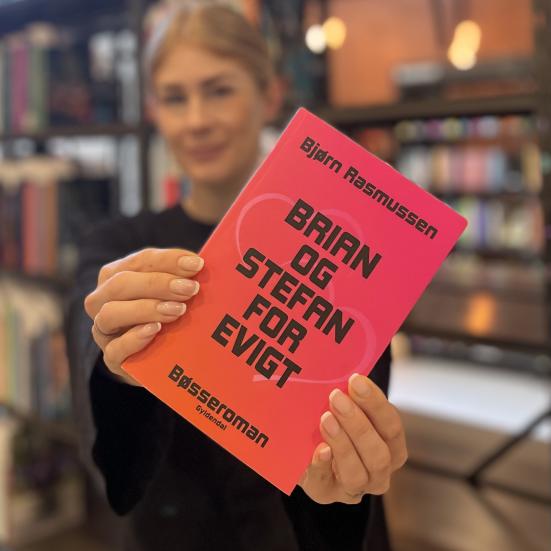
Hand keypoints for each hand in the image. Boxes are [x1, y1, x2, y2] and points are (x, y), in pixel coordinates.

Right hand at [84, 247, 203, 385]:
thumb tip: (201, 265)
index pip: (140, 261)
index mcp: (117, 275)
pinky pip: (115, 350)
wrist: (167, 360)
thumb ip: (182, 279)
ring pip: (110, 313)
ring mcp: (104, 331)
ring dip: (146, 308)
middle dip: (159, 283)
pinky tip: (155, 330)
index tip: (196, 264)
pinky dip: (134, 338)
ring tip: (178, 310)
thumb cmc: (173, 317)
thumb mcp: (176, 294)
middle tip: (190, 289)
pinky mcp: (112, 359)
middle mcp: (103, 300)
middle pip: (121, 284)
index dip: (168, 260)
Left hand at [298, 373, 406, 503]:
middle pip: (379, 454)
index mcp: (391, 448)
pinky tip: (318, 449)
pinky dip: (322, 466)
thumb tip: (346, 371)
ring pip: (357, 474)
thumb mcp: (347, 409)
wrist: (306, 451)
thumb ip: (351, 397)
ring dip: (343, 444)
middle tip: (336, 397)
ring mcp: (353, 488)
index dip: (375, 403)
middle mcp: (378, 472)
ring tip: (325, 419)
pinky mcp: (325, 493)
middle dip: (358, 424)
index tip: (356, 381)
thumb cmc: (335, 422)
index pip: (392, 427)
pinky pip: (325, 484)